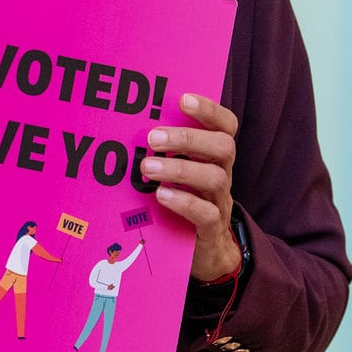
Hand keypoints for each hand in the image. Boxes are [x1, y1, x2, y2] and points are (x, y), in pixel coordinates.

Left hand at [142, 94, 239, 281]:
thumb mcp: (178, 173)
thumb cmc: (183, 201)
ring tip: (148, 167)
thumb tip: (126, 126)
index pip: (225, 126)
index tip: (183, 99)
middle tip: (153, 137)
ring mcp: (220, 201)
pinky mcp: (212, 229)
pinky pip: (206, 214)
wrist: (206, 252)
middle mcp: (223, 174)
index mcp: (215, 156)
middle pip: (223, 147)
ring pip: (214, 178)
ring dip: (179, 169)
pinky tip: (161, 196)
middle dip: (188, 138)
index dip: (210, 110)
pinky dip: (184, 202)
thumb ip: (164, 152)